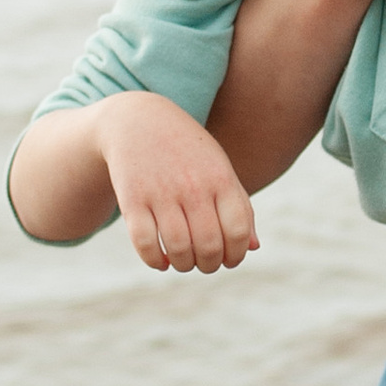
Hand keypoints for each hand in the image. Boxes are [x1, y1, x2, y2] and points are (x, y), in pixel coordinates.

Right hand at [97, 94, 260, 274]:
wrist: (137, 121)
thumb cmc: (187, 151)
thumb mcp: (220, 169)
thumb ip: (240, 207)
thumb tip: (252, 248)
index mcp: (221, 178)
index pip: (238, 231)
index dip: (236, 255)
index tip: (229, 259)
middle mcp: (193, 186)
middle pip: (209, 246)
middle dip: (210, 265)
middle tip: (205, 263)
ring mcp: (161, 192)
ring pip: (178, 249)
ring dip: (184, 265)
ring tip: (183, 261)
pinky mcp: (132, 199)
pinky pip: (145, 243)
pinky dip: (154, 261)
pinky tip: (160, 260)